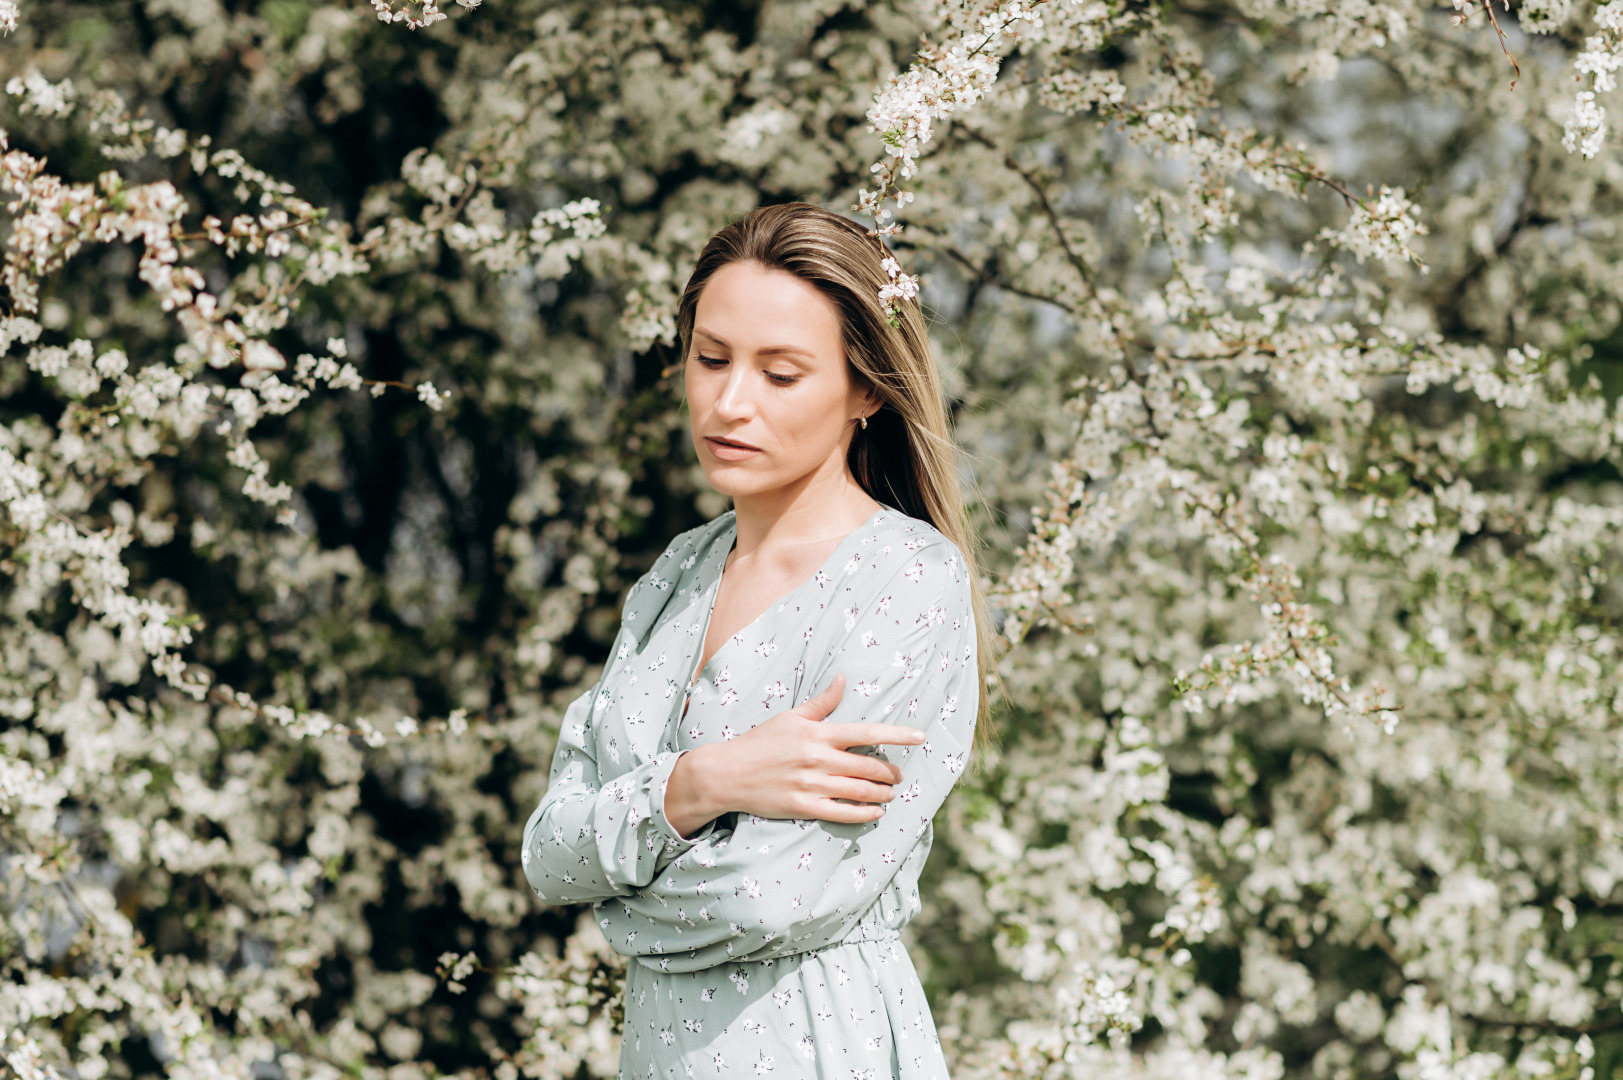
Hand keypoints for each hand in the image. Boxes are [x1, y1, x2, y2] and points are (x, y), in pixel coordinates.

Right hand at [663, 674, 925, 837]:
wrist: (728, 774)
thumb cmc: (760, 742)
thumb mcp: (790, 718)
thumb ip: (821, 703)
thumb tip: (843, 679)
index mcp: (818, 734)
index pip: (867, 732)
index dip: (897, 735)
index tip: (920, 736)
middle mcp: (818, 759)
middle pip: (869, 767)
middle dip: (891, 773)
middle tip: (899, 776)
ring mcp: (812, 785)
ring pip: (860, 792)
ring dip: (882, 794)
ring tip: (891, 794)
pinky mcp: (804, 807)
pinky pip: (843, 813)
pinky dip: (865, 814)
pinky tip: (876, 812)